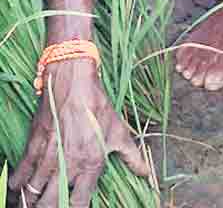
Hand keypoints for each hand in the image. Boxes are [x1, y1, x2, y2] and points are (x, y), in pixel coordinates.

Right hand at [8, 60, 150, 206]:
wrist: (73, 86)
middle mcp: (68, 165)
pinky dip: (17, 184)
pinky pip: (20, 173)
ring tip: (32, 205)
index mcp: (91, 164)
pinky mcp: (33, 147)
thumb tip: (146, 174)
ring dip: (31, 201)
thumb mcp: (120, 133)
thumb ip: (132, 157)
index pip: (80, 202)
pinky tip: (18, 189)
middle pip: (51, 202)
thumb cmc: (98, 109)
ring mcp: (48, 157)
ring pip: (32, 191)